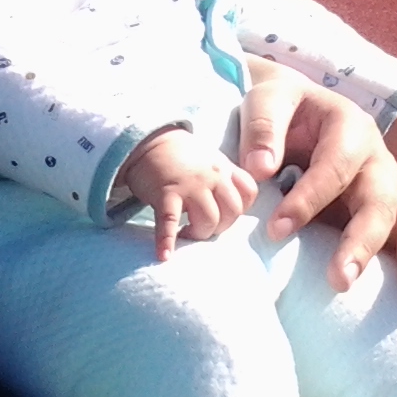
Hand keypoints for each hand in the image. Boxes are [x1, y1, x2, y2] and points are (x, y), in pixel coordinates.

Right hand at [119, 129, 257, 261]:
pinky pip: (169, 222)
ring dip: (199, 234)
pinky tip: (164, 255)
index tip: (224, 213)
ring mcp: (189, 184)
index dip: (240, 208)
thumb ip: (224, 178)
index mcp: (224, 168)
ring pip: (208, 220)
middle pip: (232, 211)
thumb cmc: (180, 155)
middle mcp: (212, 175)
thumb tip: (231, 207)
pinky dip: (166, 241)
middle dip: (220, 226)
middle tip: (203, 228)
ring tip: (186, 235)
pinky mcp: (165, 193)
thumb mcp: (210, 159)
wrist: (148, 141)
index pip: (249, 192)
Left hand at [238, 58, 396, 294]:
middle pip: (379, 199)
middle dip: (362, 241)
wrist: (295, 109)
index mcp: (350, 125)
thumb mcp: (266, 99)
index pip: (333, 167)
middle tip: (340, 280)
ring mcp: (384, 186)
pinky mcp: (382, 210)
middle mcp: (375, 158)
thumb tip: (260, 169)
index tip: (276, 230)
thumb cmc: (280, 107)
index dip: (308, 199)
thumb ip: (263, 127)